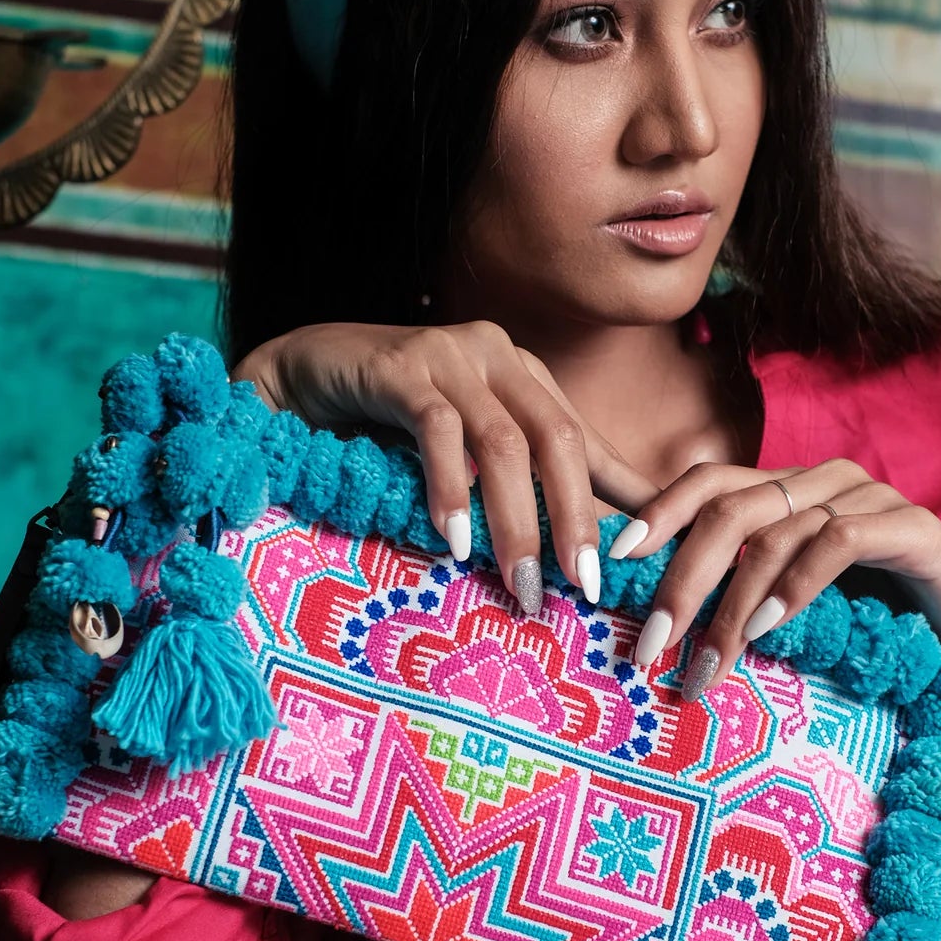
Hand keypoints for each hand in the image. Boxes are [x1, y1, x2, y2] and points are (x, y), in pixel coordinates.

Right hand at [233, 322, 658, 607]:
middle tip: (582, 585)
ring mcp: (449, 356)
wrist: (297, 378)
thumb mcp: (464, 454)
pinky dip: (451, 488)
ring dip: (515, 520)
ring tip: (519, 583)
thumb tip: (585, 544)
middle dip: (574, 517)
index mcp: (524, 375)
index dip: (622, 495)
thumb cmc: (384, 424)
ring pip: (503, 442)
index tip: (643, 559)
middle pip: (558, 438)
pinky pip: (437, 430)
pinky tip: (453, 540)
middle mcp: (496, 356)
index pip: (586, 439)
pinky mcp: (399, 367)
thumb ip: (517, 483)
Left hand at [609, 459, 940, 698]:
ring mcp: (869, 497)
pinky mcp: (911, 528)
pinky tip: (770, 628)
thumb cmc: (883, 626)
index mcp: (791, 491)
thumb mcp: (798, 606)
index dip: (655, 516)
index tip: (612, 565)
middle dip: (679, 579)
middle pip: (728, 509)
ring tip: (706, 665)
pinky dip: (795, 586)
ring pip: (774, 533)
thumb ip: (743, 594)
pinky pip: (836, 543)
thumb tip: (656, 626)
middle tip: (649, 645)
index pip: (707, 484)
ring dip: (732, 606)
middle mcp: (823, 481)